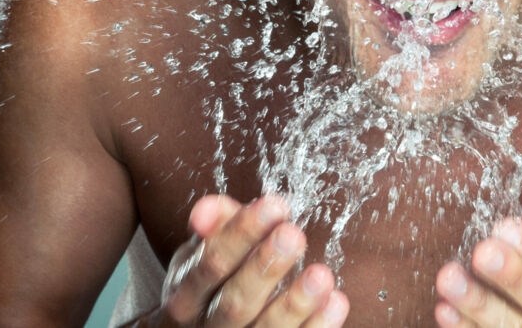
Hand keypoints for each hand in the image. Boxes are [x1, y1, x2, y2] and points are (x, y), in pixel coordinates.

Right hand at [158, 194, 348, 326]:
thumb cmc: (212, 280)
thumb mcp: (203, 251)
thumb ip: (214, 225)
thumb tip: (209, 209)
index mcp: (185, 293)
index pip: (211, 262)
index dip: (241, 233)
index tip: (275, 205)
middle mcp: (206, 325)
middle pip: (235, 302)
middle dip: (265, 267)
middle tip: (294, 235)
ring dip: (295, 304)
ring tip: (321, 275)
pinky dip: (317, 325)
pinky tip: (335, 302)